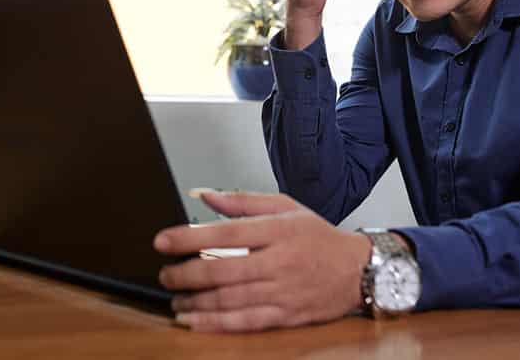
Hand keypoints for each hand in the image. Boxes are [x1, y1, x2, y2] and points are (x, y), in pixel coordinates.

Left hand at [153, 191, 370, 332]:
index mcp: (276, 230)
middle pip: (222, 269)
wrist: (357, 269)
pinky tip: (195, 322)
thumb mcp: (285, 207)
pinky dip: (215, 324)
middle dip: (185, 274)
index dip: (188, 237)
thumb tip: (205, 195)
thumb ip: (242, 201)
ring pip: (229, 299)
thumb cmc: (318, 236)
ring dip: (195, 301)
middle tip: (165, 274)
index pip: (224, 232)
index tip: (162, 241)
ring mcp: (282, 291)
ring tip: (175, 299)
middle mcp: (278, 261)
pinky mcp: (285, 316)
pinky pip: (245, 322)